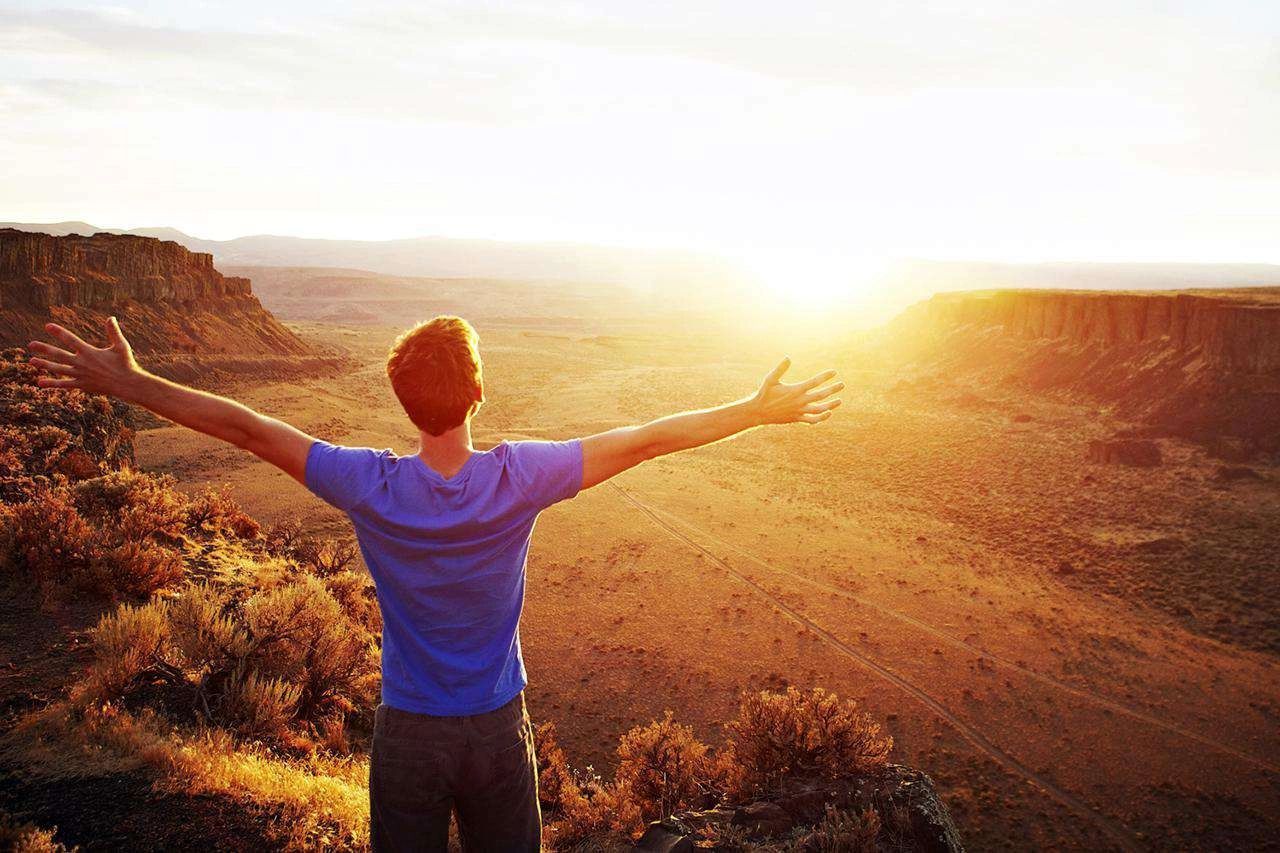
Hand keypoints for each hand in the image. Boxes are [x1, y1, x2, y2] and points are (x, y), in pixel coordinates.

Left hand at [26, 318, 146, 398]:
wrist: (128, 384)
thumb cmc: (126, 364)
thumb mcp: (121, 346)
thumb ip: (114, 332)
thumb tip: (111, 318)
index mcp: (90, 352)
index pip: (70, 340)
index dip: (59, 332)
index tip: (48, 326)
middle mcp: (82, 363)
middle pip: (59, 354)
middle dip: (44, 349)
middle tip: (31, 345)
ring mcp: (81, 375)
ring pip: (58, 369)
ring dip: (44, 365)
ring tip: (32, 361)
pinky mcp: (82, 385)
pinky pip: (64, 384)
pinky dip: (52, 383)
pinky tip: (40, 383)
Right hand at [750, 357, 842, 424]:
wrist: (758, 412)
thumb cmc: (764, 394)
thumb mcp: (770, 379)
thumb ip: (780, 369)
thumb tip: (788, 357)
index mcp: (795, 390)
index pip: (814, 382)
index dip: (825, 376)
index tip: (834, 372)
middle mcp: (799, 401)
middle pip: (821, 395)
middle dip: (833, 389)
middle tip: (842, 384)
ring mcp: (799, 411)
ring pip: (819, 409)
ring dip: (831, 405)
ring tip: (839, 401)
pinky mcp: (797, 419)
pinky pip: (812, 420)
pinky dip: (821, 418)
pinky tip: (828, 413)